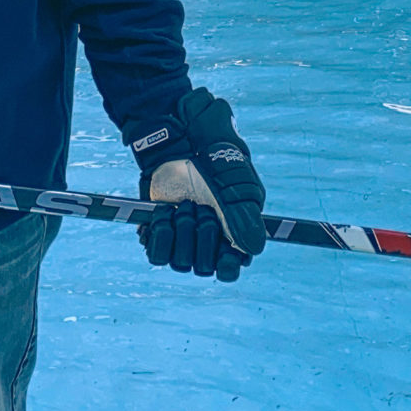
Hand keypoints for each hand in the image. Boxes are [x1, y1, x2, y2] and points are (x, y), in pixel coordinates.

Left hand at [130, 87, 265, 280]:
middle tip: (201, 207)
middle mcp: (208, 242)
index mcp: (233, 235)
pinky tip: (164, 212)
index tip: (223, 254)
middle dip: (202, 235)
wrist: (180, 140)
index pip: (230, 271)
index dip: (226, 267)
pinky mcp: (160, 233)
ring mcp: (182, 240)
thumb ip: (245, 217)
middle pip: (204, 267)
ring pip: (180, 262)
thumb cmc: (216, 159)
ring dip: (182, 230)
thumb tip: (253, 249)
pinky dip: (160, 233)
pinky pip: (156, 255)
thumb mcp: (236, 185)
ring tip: (183, 204)